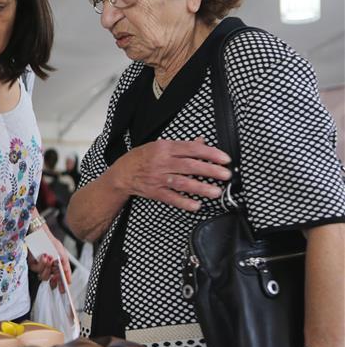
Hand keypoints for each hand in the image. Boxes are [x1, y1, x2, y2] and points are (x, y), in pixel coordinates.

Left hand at [27, 229, 72, 292]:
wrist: (40, 234)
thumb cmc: (51, 242)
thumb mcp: (62, 254)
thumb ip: (65, 267)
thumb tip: (68, 280)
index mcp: (57, 267)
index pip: (60, 279)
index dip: (62, 286)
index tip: (63, 291)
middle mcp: (49, 268)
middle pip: (51, 280)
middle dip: (54, 278)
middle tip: (55, 275)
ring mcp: (41, 267)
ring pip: (44, 276)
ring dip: (47, 269)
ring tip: (49, 259)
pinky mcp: (33, 264)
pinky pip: (36, 269)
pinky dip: (41, 264)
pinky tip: (44, 256)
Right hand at [112, 137, 231, 211]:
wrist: (121, 173)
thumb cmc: (141, 158)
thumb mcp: (159, 145)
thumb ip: (182, 145)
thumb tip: (201, 141)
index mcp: (165, 148)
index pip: (191, 149)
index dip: (210, 154)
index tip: (224, 159)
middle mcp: (162, 162)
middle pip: (190, 166)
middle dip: (210, 170)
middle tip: (226, 175)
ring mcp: (158, 178)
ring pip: (182, 183)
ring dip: (200, 188)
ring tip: (216, 192)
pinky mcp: (154, 192)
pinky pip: (171, 198)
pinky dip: (183, 202)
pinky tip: (196, 205)